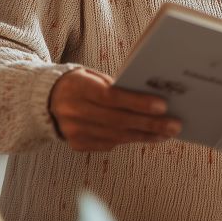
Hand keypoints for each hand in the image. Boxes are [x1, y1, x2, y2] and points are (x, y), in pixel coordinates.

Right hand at [48, 67, 180, 151]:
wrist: (47, 100)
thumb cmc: (79, 83)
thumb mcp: (92, 76)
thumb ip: (115, 86)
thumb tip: (149, 97)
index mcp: (78, 87)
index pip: (112, 97)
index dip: (137, 102)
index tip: (162, 106)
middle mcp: (74, 111)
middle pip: (118, 121)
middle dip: (150, 124)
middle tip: (174, 125)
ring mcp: (74, 131)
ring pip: (117, 136)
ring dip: (145, 135)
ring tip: (167, 133)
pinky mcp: (77, 144)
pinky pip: (110, 144)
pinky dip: (130, 140)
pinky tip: (148, 136)